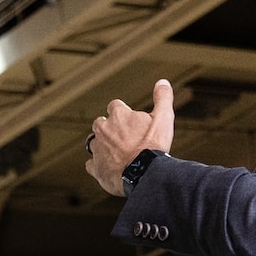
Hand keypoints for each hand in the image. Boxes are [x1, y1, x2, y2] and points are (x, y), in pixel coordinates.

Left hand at [86, 80, 174, 195]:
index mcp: (118, 115)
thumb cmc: (153, 146)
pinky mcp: (96, 168)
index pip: (115, 106)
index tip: (129, 120)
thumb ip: (162, 98)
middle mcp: (104, 129)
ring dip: (102, 145)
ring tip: (116, 153)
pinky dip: (97, 165)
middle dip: (108, 127)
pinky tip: (107, 168)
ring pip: (94, 143)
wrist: (145, 174)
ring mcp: (98, 149)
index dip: (122, 112)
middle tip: (122, 136)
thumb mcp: (163, 118)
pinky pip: (91, 165)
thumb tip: (163, 82)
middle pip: (100, 122)